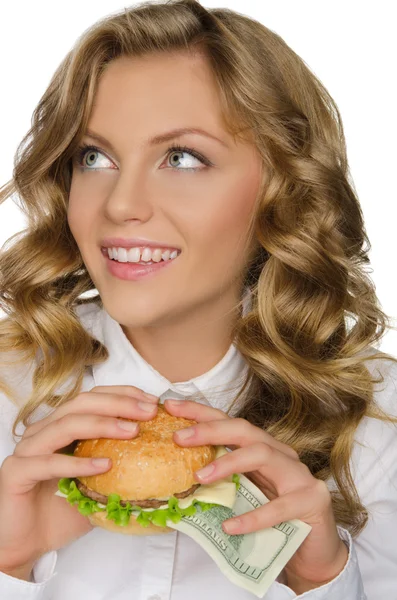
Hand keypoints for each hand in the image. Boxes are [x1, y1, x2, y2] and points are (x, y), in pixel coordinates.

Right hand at [0, 385, 158, 578]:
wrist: (27, 544)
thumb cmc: (64, 510)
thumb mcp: (99, 482)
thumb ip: (120, 463)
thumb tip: (162, 451)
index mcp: (61, 425)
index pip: (94, 396)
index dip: (124, 394)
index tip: (153, 402)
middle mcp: (43, 430)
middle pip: (82, 403)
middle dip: (119, 404)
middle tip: (148, 412)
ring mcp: (27, 449)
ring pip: (66, 425)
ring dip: (102, 424)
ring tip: (132, 431)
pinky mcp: (15, 472)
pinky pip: (49, 462)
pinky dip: (78, 462)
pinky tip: (104, 465)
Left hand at [164, 399, 348, 591]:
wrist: (315, 553)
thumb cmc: (274, 522)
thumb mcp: (245, 496)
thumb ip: (221, 483)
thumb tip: (176, 479)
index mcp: (263, 449)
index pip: (229, 422)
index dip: (200, 413)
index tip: (170, 407)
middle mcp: (281, 454)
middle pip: (244, 430)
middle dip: (210, 429)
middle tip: (179, 437)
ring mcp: (299, 475)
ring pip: (262, 454)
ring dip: (228, 463)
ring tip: (200, 478)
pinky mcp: (312, 500)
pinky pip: (279, 507)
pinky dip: (253, 517)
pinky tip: (230, 526)